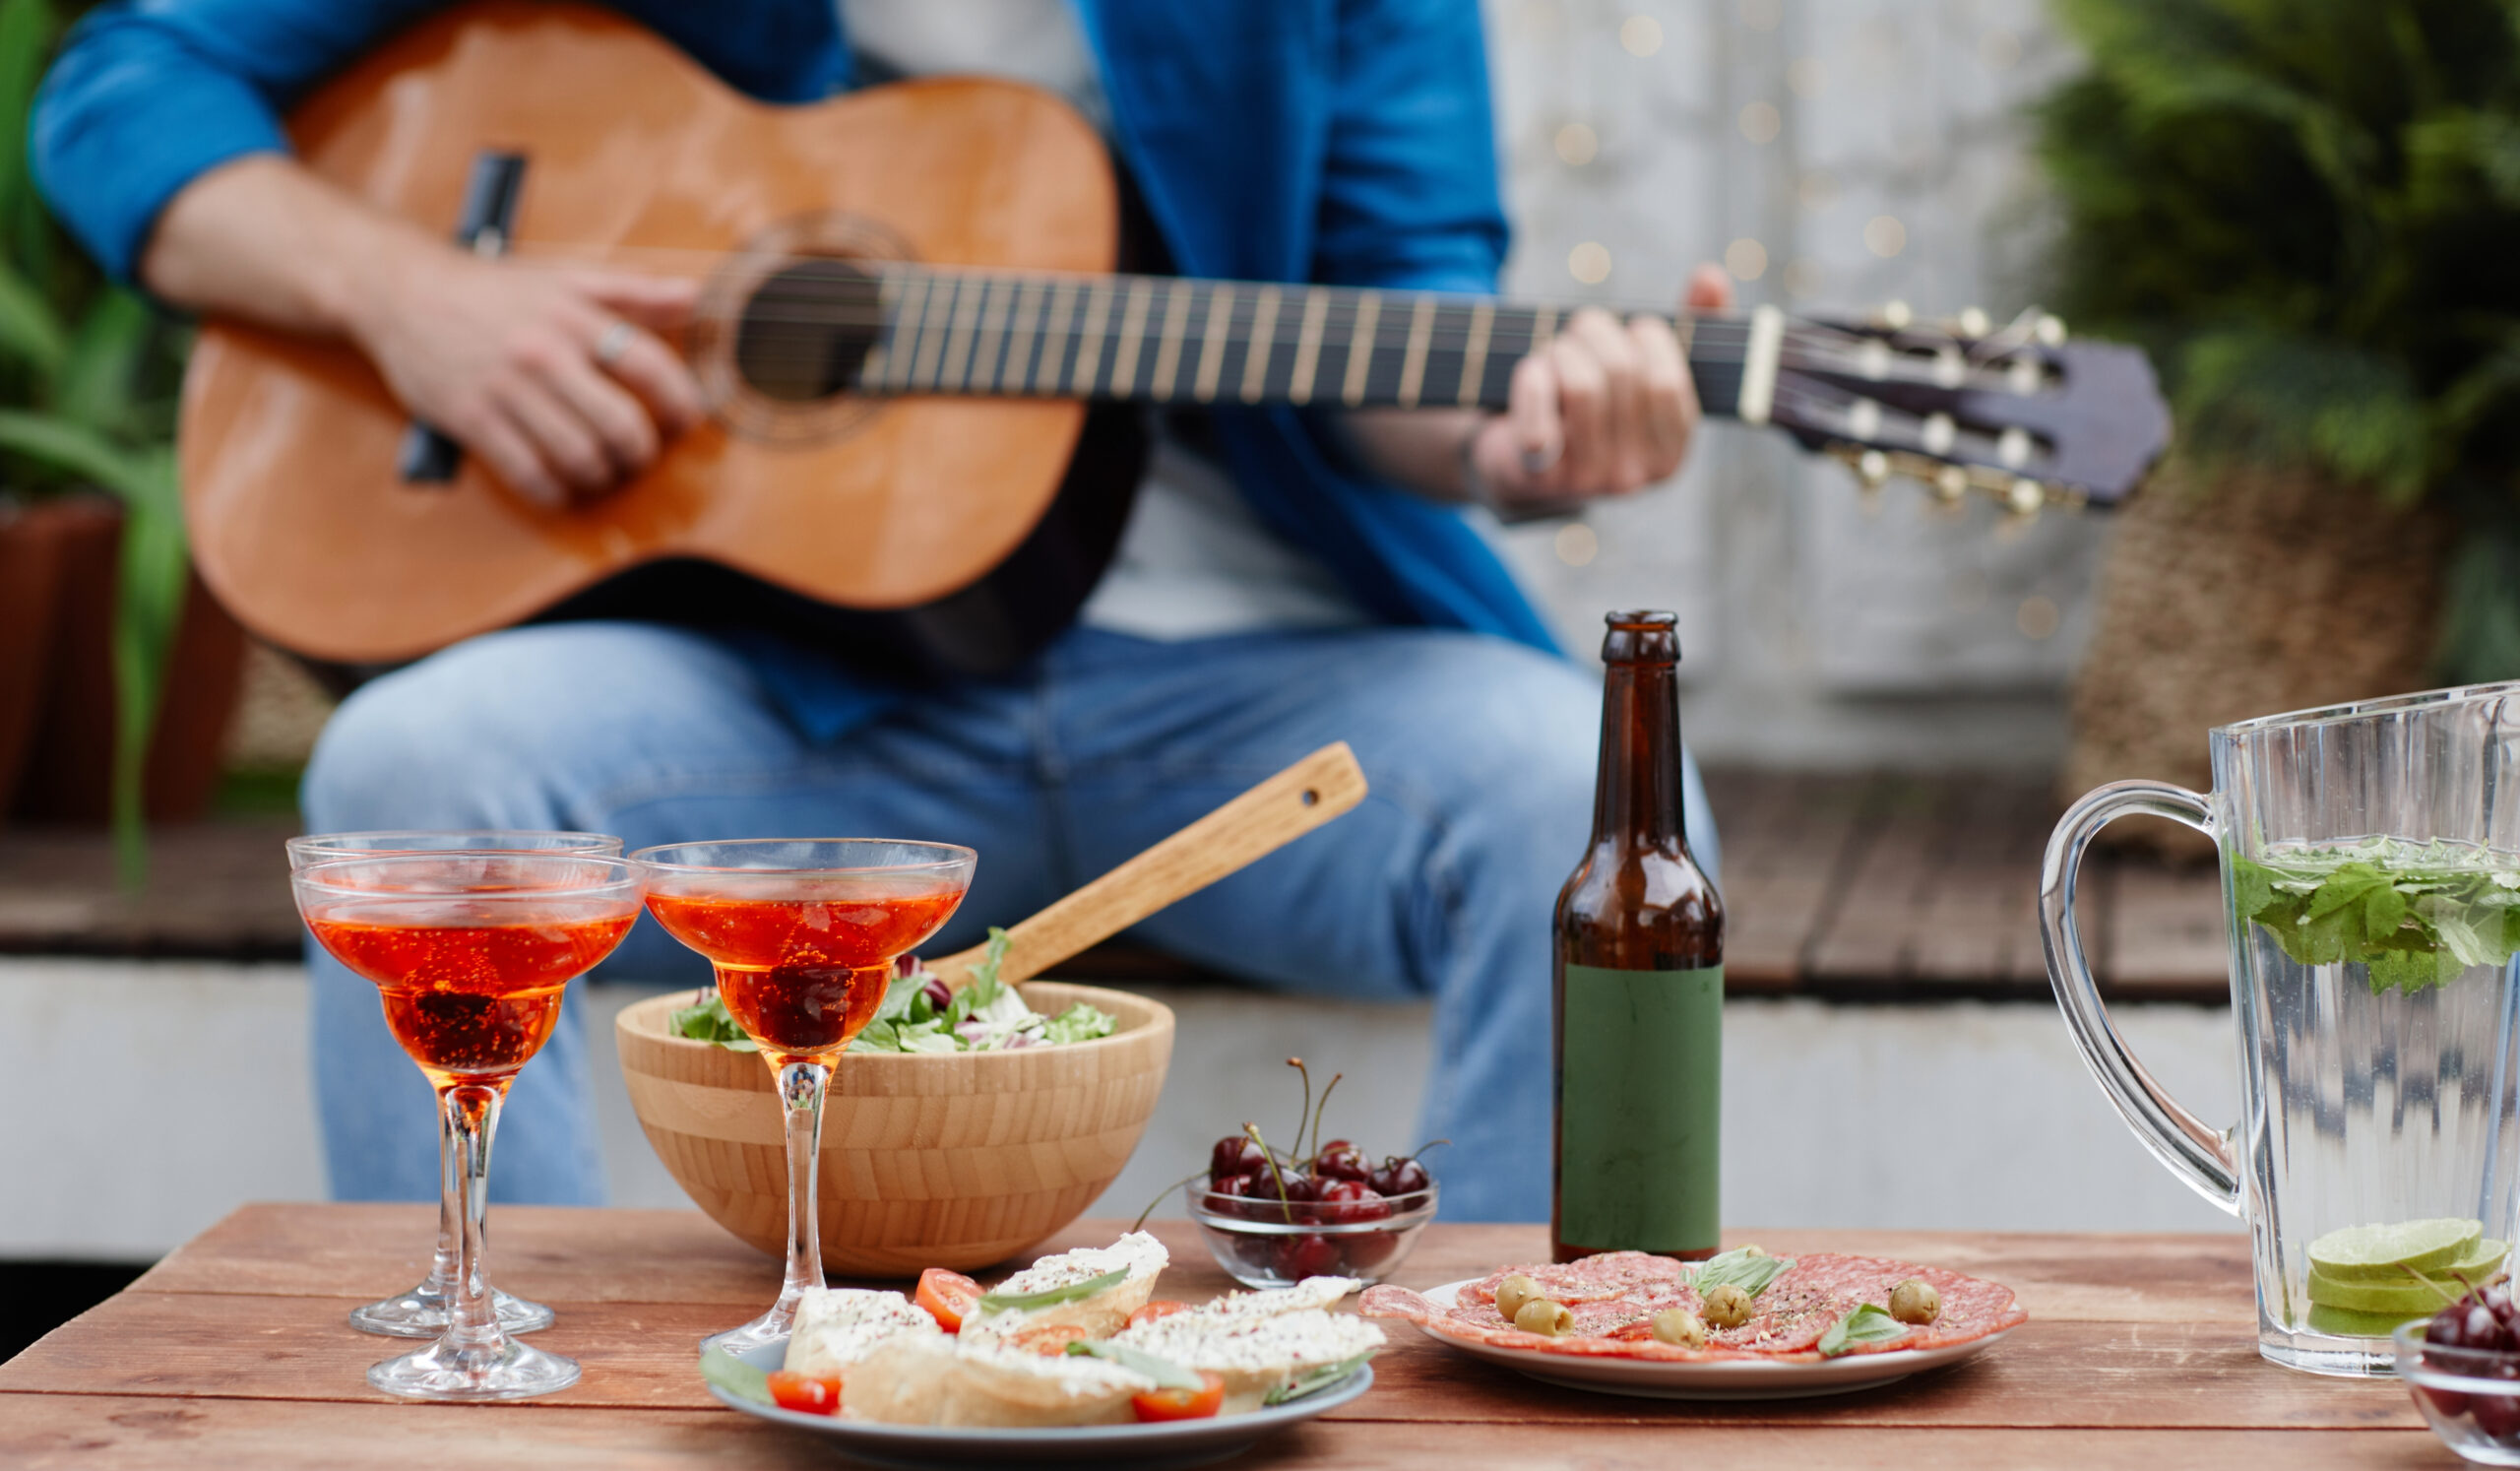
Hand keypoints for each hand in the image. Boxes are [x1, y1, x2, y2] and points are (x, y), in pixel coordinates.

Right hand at [349, 247, 702, 506]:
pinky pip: (528, 473)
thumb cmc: (492, 290)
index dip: (681, 402)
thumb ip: (632, 291)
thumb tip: (693, 298)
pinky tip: (563, 489)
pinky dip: (555, 492)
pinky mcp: (472, 418)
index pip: (650, 367)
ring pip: (578, 456)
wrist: (403, 291)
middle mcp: (544, 353)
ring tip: (604, 472)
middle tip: (642, 456)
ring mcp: (506, 389)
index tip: (686, 421)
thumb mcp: (564, 278)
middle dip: (642, 452)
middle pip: (620, 424)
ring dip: (602, 476)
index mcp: (573, 317)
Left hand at [1467, 264, 1734, 513]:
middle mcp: (1633, 476)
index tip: (1633, 329)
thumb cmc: (1593, 401)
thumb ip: (1690, 323)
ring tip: (1555, 350)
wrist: (1518, 459)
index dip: (1647, 339)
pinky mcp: (1539, 478)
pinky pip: (1540, 416)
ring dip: (1561, 349)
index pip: (1667, 382)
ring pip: (1582, 385)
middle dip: (1594, 330)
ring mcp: (1585, 481)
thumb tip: (1711, 278)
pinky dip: (1532, 379)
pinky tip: (1532, 371)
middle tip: (1581, 329)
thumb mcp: (1643, 366)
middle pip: (1622, 372)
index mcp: (1670, 453)